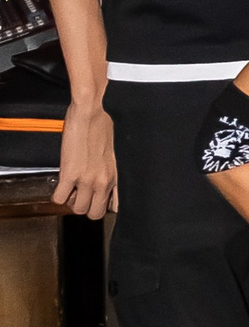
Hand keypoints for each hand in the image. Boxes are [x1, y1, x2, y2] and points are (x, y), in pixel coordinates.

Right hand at [52, 96, 115, 220]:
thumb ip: (109, 166)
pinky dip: (57, 195)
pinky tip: (60, 184)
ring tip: (70, 188)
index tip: (96, 200)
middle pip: (95, 213)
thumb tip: (103, 171)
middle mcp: (102, 180)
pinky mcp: (69, 174)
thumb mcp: (113, 150)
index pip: (115, 206)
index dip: (103, 205)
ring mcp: (86, 179)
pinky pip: (59, 199)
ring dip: (70, 201)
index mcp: (114, 174)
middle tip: (80, 195)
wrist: (88, 112)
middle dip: (86, 206)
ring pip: (77, 209)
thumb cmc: (100, 123)